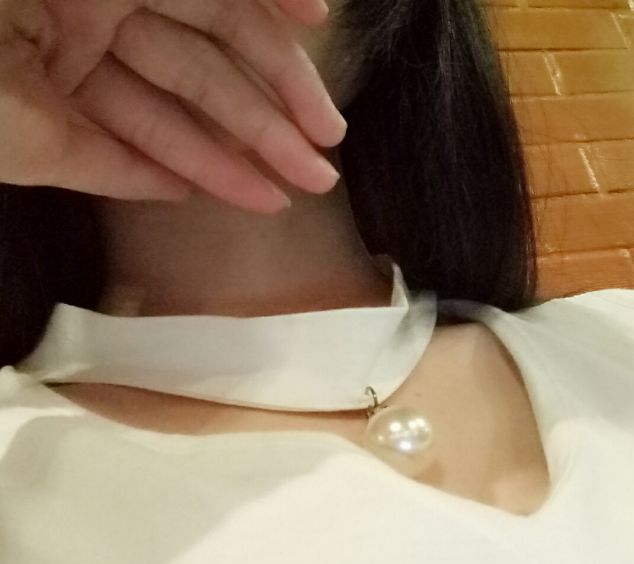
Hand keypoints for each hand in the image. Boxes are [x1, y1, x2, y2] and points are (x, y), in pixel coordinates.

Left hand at [0, 0, 345, 213]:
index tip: (324, 64)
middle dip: (267, 120)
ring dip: (227, 164)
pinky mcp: (34, 143)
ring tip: (285, 196)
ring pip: (163, 125)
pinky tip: (212, 198)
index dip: (274, 37)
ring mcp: (61, 83)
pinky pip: (107, 162)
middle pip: (201, 73)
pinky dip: (157, 180)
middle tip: (323, 162)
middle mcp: (92, 16)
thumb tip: (305, 1)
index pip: (218, 6)